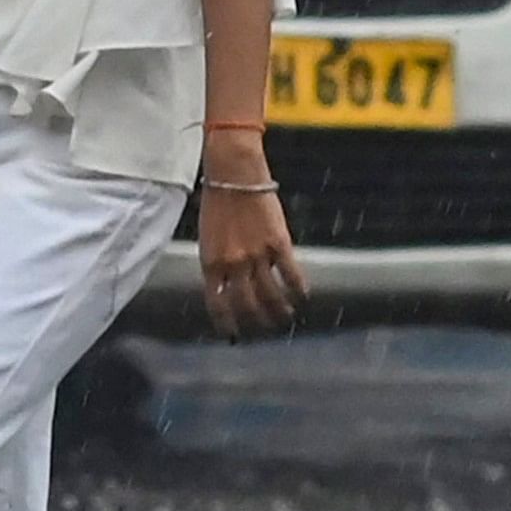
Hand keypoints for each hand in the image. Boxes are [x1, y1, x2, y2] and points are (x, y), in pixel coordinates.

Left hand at [196, 139, 306, 337]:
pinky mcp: (279, 244)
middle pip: (246, 305)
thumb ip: (217, 263)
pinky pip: (291, 275)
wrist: (234, 176)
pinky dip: (298, 290)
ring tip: (284, 318)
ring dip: (278, 311)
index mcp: (210, 263)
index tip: (234, 334)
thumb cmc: (217, 204)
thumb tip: (225, 287)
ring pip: (270, 296)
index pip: (217, 303)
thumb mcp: (208, 238)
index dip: (226, 323)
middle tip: (264, 329)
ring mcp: (257, 255)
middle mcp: (233, 264)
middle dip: (255, 322)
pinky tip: (303, 297)